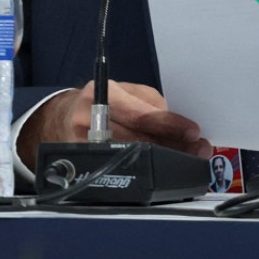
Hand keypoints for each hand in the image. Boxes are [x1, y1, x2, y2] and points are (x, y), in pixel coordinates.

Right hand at [17, 80, 211, 169]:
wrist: (61, 118)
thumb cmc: (100, 101)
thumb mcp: (123, 91)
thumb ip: (149, 103)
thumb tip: (176, 126)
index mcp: (100, 94)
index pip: (140, 114)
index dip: (169, 125)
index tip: (192, 132)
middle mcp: (88, 121)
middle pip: (138, 139)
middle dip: (172, 145)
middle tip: (197, 149)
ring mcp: (83, 147)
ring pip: (132, 157)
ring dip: (163, 158)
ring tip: (185, 157)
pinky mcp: (84, 165)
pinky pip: (121, 167)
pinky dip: (144, 167)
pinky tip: (160, 166)